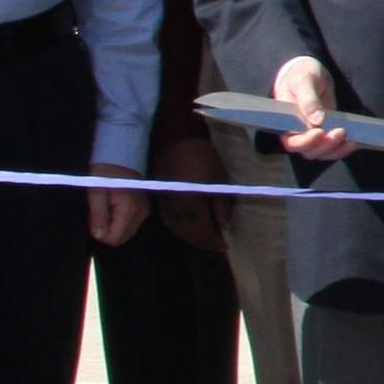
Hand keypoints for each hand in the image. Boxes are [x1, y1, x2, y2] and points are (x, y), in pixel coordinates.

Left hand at [85, 162, 145, 246]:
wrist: (120, 155)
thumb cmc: (105, 171)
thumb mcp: (96, 191)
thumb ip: (98, 214)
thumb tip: (98, 236)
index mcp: (129, 210)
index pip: (114, 239)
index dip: (99, 233)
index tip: (93, 217)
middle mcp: (140, 214)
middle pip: (121, 239)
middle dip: (106, 231)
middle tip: (99, 211)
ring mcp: (143, 212)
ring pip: (125, 233)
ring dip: (112, 226)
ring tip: (105, 207)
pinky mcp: (142, 210)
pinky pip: (128, 225)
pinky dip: (118, 222)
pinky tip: (112, 208)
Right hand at [151, 133, 227, 250]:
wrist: (175, 138)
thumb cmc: (202, 156)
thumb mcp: (219, 178)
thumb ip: (222, 204)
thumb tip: (223, 226)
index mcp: (191, 203)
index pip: (202, 231)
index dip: (213, 241)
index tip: (224, 246)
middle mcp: (175, 208)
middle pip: (188, 234)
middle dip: (203, 243)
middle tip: (216, 246)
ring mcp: (165, 204)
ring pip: (176, 230)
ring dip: (190, 239)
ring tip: (205, 240)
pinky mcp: (159, 198)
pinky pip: (168, 221)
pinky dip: (179, 230)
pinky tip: (188, 229)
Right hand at [275, 57, 354, 162]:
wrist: (312, 73)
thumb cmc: (302, 74)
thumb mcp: (304, 80)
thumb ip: (308, 99)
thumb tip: (317, 120)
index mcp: (286, 122)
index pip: (291, 142)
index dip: (305, 142)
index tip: (319, 132)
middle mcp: (297, 132)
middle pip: (309, 151)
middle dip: (325, 145)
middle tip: (340, 131)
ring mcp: (312, 135)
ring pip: (322, 153)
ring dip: (336, 149)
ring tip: (348, 136)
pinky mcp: (326, 133)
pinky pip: (333, 148)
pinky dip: (342, 148)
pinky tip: (353, 141)